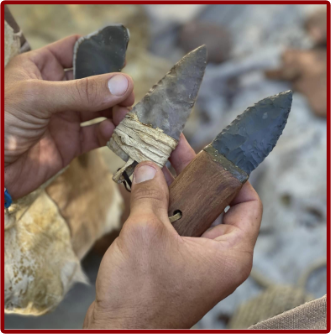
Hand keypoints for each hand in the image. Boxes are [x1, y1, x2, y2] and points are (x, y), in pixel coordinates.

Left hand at [5, 35, 133, 198]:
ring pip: (100, 109)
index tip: (122, 60)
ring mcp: (65, 117)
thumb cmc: (1, 123)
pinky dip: (108, 133)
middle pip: (94, 82)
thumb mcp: (38, 98)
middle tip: (127, 96)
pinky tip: (111, 131)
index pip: (75, 51)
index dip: (98, 53)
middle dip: (113, 87)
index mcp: (41, 69)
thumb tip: (123, 83)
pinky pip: (96, 135)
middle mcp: (57, 91)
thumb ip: (81, 91)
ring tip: (123, 116)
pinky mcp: (71, 142)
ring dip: (115, 110)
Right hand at [83, 137, 262, 328]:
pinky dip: (157, 205)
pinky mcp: (172, 261)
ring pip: (187, 212)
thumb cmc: (140, 296)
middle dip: (191, 176)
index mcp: (228, 252)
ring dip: (169, 188)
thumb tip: (148, 167)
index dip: (232, 176)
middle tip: (174, 151)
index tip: (213, 156)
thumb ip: (149, 194)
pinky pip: (170, 225)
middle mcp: (216, 255)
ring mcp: (193, 258)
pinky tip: (139, 185)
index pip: (247, 203)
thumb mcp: (146, 233)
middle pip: (212, 203)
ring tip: (153, 162)